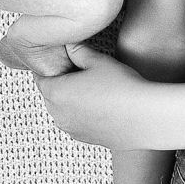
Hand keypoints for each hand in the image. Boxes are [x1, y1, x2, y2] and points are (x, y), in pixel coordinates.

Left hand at [34, 45, 148, 148]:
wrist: (144, 117)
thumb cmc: (122, 87)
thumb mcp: (98, 61)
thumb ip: (79, 51)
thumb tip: (69, 44)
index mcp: (57, 93)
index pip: (40, 79)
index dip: (49, 69)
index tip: (59, 63)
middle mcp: (58, 115)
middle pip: (50, 95)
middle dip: (59, 84)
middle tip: (78, 73)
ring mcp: (70, 129)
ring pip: (61, 110)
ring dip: (69, 100)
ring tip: (91, 89)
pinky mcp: (84, 139)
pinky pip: (74, 122)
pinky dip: (80, 114)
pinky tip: (99, 105)